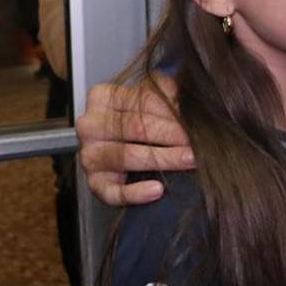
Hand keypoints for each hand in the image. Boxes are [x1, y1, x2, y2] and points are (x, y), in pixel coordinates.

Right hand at [75, 73, 193, 205]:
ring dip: (162, 159)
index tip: (194, 120)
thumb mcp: (153, 98)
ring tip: (188, 161)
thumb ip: (168, 92)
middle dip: (170, 135)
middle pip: (133, 127)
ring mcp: (89, 155)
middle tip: (196, 141)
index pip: (140, 100)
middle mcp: (89, 125)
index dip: (171, 110)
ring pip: (124, 156)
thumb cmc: (141, 117)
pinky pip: (111, 191)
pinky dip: (134, 193)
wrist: (124, 144)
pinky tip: (157, 190)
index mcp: (101, 97)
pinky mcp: (93, 183)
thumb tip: (190, 96)